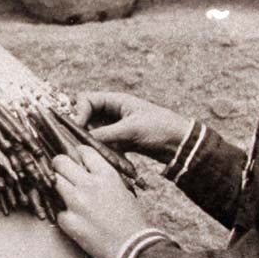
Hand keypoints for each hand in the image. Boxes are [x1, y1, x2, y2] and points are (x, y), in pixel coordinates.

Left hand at [52, 147, 153, 257]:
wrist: (133, 248)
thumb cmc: (132, 220)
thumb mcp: (122, 190)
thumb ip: (104, 178)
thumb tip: (88, 171)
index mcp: (106, 175)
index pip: (83, 151)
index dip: (79, 154)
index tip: (77, 160)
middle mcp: (89, 184)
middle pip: (60, 162)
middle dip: (60, 166)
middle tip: (62, 173)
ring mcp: (77, 202)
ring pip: (53, 182)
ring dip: (58, 187)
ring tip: (66, 195)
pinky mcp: (69, 221)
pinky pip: (58, 211)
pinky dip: (64, 215)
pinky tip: (74, 219)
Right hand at [73, 91, 190, 163]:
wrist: (180, 144)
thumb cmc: (160, 128)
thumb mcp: (131, 129)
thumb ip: (106, 133)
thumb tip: (83, 141)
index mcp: (116, 100)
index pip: (86, 100)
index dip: (79, 113)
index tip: (79, 129)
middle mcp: (112, 111)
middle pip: (86, 116)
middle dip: (81, 128)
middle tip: (80, 142)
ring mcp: (115, 126)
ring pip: (92, 131)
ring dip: (90, 141)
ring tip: (90, 151)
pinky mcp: (119, 140)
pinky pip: (102, 143)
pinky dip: (100, 149)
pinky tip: (101, 157)